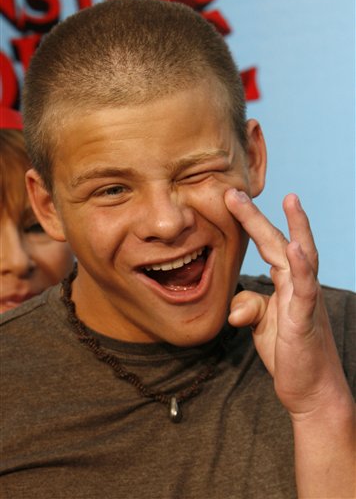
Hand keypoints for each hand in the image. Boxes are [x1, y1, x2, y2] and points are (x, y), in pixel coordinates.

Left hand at [224, 189, 351, 418]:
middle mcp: (297, 286)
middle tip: (235, 192)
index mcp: (285, 284)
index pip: (267, 246)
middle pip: (279, 243)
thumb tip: (234, 308)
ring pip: (302, 258)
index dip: (250, 223)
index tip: (231, 200)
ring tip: (290, 200)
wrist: (311, 391)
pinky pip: (306, 291)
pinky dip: (304, 269)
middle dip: (258, 217)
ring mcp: (305, 301)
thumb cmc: (289, 353)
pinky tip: (297, 249)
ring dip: (295, 228)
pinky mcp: (306, 320)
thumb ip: (248, 306)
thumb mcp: (261, 325)